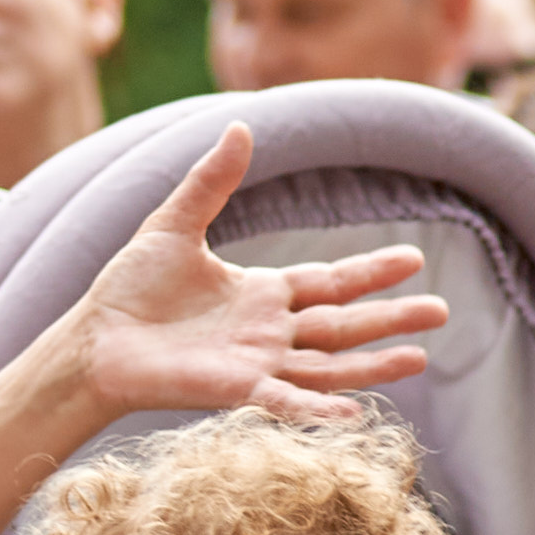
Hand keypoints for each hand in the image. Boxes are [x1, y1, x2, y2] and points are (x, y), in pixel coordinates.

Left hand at [71, 118, 443, 424]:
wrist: (93, 339)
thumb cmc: (129, 288)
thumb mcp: (174, 224)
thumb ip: (211, 181)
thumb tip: (240, 124)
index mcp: (261, 294)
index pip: (329, 281)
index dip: (370, 270)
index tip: (414, 259)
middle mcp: (268, 332)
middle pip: (343, 324)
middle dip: (391, 317)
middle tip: (441, 311)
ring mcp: (256, 364)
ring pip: (328, 366)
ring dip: (373, 365)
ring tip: (420, 358)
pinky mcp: (234, 391)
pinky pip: (285, 400)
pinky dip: (319, 409)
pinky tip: (357, 410)